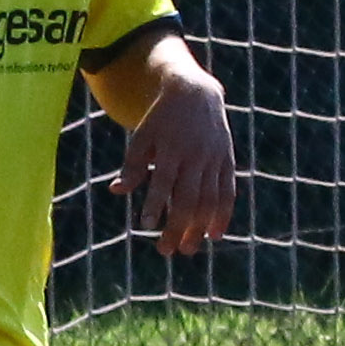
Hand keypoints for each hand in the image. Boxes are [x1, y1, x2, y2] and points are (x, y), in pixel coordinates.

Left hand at [117, 71, 236, 255]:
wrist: (196, 94)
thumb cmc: (161, 121)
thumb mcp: (142, 137)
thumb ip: (132, 165)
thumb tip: (117, 191)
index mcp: (171, 149)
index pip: (163, 181)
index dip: (155, 204)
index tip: (146, 226)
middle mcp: (195, 156)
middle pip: (188, 198)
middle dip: (177, 227)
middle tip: (165, 251)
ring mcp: (214, 160)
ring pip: (209, 199)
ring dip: (199, 228)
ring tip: (188, 250)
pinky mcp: (227, 162)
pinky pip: (228, 192)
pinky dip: (223, 214)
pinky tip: (214, 235)